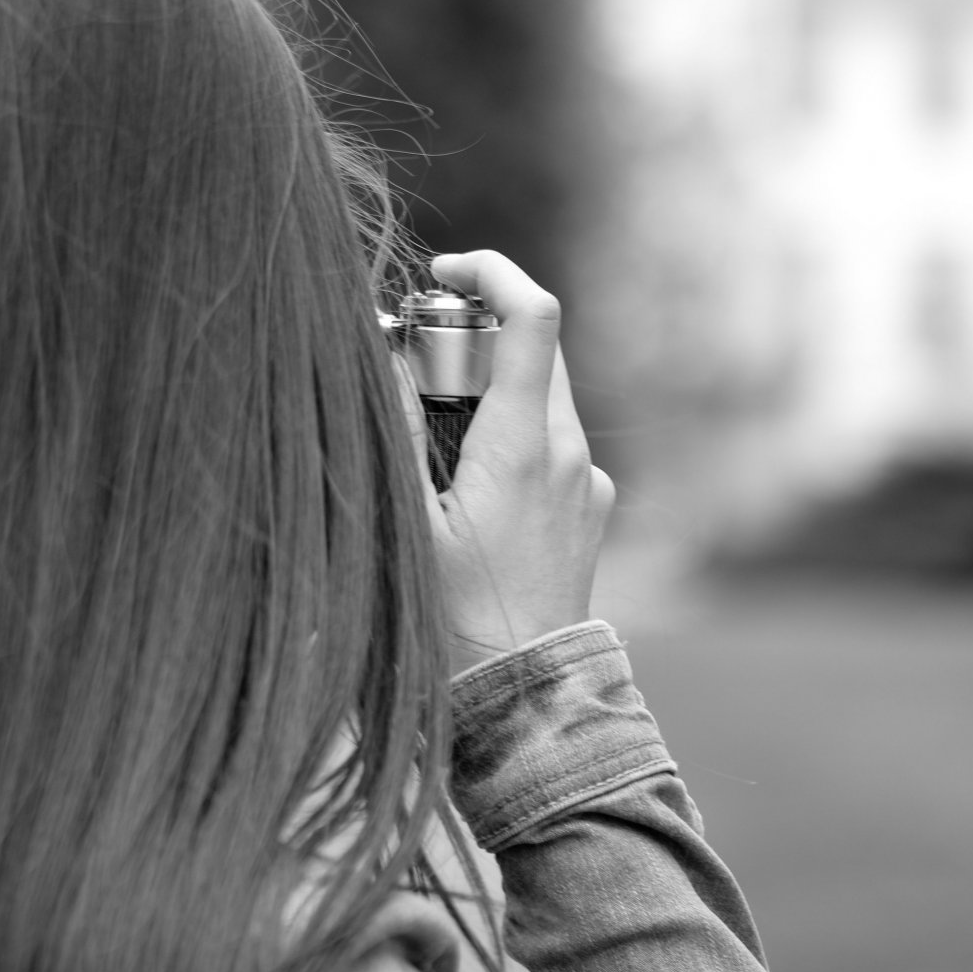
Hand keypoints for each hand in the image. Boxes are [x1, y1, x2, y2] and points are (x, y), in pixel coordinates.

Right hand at [411, 251, 615, 675]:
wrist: (524, 699)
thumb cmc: (454, 619)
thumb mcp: (406, 523)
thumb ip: (394, 431)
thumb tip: (379, 354)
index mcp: (524, 446)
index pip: (533, 315)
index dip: (492, 272)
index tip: (445, 272)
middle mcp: (570, 452)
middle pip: (535, 347)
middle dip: (477, 333)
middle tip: (417, 363)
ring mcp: (589, 481)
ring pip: (544, 395)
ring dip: (493, 386)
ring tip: (437, 437)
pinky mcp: (594, 506)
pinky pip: (554, 441)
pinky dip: (513, 433)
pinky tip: (471, 486)